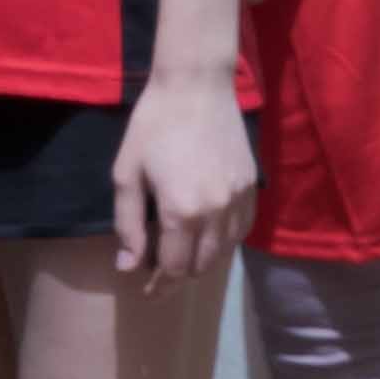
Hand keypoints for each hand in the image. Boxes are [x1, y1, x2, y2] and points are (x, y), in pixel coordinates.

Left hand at [114, 66, 254, 288]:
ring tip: (180, 255)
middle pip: (200, 266)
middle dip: (178, 276)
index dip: (159, 286)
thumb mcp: (127, 174)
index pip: (174, 268)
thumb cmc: (152, 126)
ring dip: (201, 261)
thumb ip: (129, 225)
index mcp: (182, 212)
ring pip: (224, 253)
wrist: (196, 87)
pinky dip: (224, 243)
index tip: (146, 291)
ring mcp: (239, 201)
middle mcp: (216, 213)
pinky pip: (241, 231)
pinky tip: (208, 236)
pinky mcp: (252, 188)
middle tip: (158, 272)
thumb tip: (128, 266)